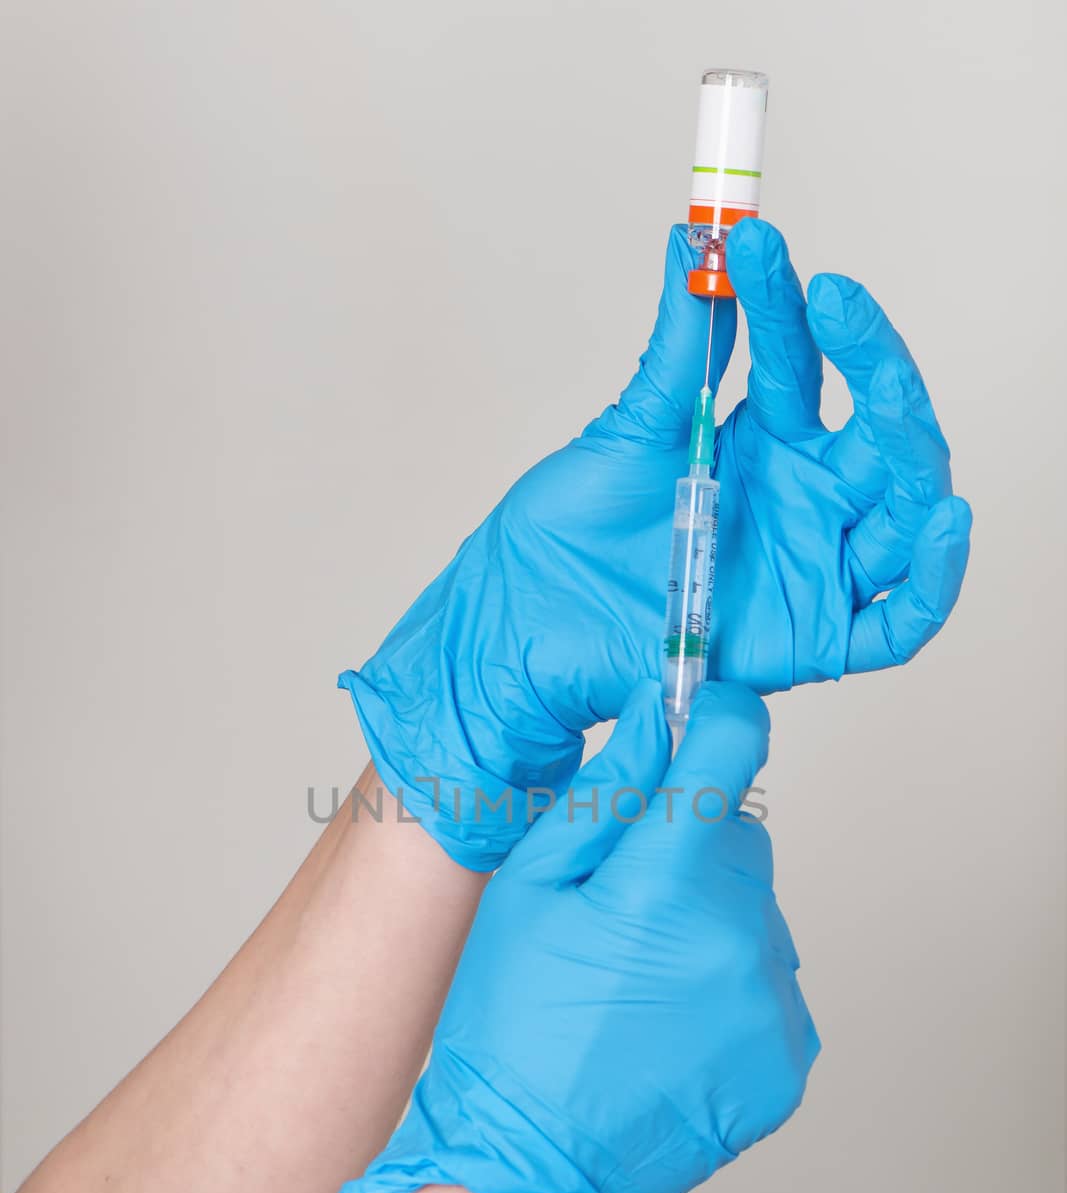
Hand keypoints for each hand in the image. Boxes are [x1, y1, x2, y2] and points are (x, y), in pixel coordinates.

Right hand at [338, 681, 819, 1192]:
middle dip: (691, 846)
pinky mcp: (788, 1060)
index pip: (732, 745)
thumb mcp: (527, 890)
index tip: (699, 719)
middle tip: (621, 907)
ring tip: (635, 981)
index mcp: (665, 883)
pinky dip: (727, 987)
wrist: (526, 1168)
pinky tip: (665, 1024)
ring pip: (756, 912)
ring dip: (710, 921)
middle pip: (742, 836)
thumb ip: (605, 794)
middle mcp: (738, 938)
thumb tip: (658, 717)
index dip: (714, 720)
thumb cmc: (509, 1028)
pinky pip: (768, 983)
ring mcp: (771, 1005)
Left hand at [340, 223, 969, 867]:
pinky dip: (936, 577)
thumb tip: (692, 239)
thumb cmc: (569, 535)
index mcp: (767, 444)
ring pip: (905, 513)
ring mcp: (815, 569)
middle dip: (875, 364)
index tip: (753, 241)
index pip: (807, 364)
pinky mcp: (813, 641)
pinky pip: (900, 620)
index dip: (790, 304)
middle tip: (835, 301)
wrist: (522, 627)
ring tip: (891, 395)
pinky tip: (944, 520)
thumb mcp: (630, 431)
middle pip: (882, 432)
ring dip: (913, 449)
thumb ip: (678, 346)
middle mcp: (806, 501)